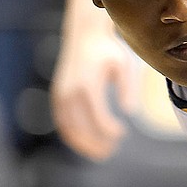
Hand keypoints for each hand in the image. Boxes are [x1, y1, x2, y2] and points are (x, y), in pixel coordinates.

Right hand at [50, 25, 138, 160]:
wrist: (85, 34)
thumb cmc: (109, 50)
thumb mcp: (125, 64)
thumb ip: (129, 87)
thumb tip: (130, 112)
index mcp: (88, 85)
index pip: (98, 118)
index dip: (109, 130)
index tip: (122, 133)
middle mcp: (70, 92)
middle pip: (80, 128)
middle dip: (95, 143)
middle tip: (110, 151)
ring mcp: (61, 94)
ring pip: (68, 128)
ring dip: (82, 144)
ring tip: (100, 152)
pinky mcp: (57, 95)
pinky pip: (61, 122)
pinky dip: (72, 136)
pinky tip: (86, 142)